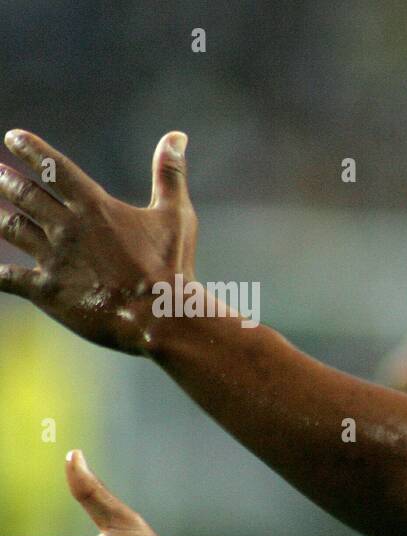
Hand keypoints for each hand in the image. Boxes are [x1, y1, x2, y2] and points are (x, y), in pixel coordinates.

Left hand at [0, 129, 196, 353]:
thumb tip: (177, 136)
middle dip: (6, 181)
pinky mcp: (47, 290)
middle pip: (25, 195)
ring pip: (12, 229)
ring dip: (0, 217)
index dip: (32, 150)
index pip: (54, 168)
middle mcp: (67, 228)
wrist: (160, 316)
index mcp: (95, 206)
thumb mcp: (177, 214)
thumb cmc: (172, 265)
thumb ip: (170, 173)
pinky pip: (7, 277)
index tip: (14, 137)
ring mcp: (53, 259)